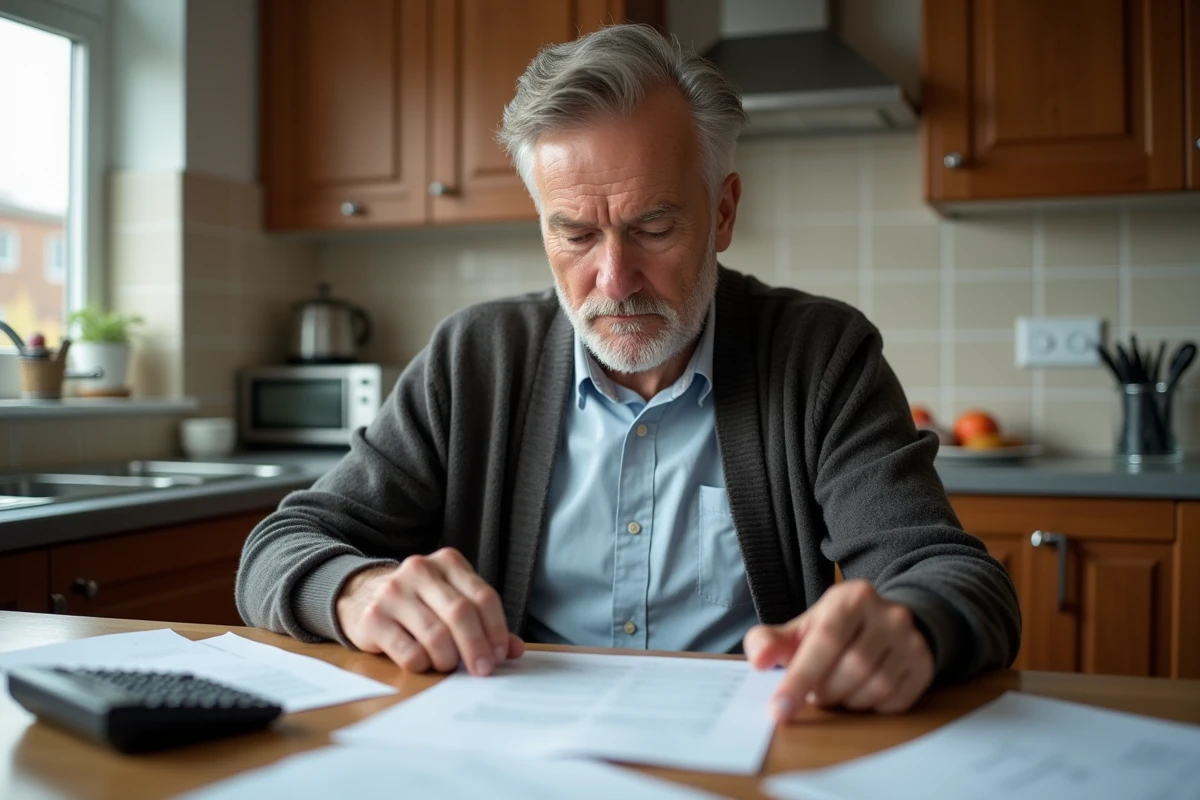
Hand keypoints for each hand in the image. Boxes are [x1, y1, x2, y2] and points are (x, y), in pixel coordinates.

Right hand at [335, 547, 524, 675]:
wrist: (361, 594)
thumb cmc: (418, 602)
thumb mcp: (451, 601)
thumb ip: (483, 621)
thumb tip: (516, 650)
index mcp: (447, 562)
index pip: (483, 596)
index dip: (496, 629)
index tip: (501, 654)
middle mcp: (420, 570)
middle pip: (461, 614)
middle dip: (477, 647)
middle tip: (483, 670)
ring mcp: (394, 592)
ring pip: (436, 635)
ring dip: (449, 659)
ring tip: (449, 665)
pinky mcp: (374, 617)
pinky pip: (409, 652)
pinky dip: (423, 665)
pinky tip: (424, 663)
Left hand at [744, 580, 933, 717]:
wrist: (887, 625)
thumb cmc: (836, 629)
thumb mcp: (803, 628)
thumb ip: (772, 641)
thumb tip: (758, 660)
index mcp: (852, 597)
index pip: (825, 640)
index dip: (800, 677)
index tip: (779, 709)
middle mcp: (888, 614)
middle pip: (852, 666)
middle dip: (824, 690)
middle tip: (813, 694)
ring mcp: (911, 640)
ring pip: (875, 686)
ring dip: (846, 701)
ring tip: (834, 692)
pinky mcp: (924, 666)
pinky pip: (894, 701)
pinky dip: (870, 706)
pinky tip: (859, 694)